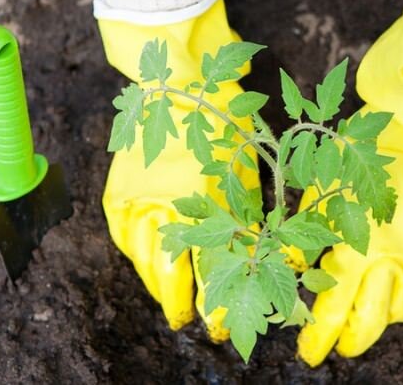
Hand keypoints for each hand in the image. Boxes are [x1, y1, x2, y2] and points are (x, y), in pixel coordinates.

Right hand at [100, 0, 255, 338]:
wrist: (180, 79)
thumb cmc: (225, 123)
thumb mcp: (248, 173)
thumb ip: (257, 217)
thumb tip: (282, 252)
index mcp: (203, 198)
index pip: (208, 266)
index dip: (215, 300)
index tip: (221, 323)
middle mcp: (165, 202)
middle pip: (168, 270)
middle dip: (181, 300)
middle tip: (192, 320)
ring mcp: (137, 194)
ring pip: (141, 255)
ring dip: (155, 281)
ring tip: (169, 296)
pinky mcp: (120, 185)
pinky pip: (121, 231)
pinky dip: (132, 251)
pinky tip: (143, 260)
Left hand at [296, 12, 402, 365]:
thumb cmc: (356, 161)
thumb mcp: (320, 196)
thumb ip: (304, 239)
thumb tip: (290, 269)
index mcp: (357, 249)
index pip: (333, 309)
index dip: (318, 335)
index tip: (308, 353)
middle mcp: (390, 262)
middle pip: (370, 323)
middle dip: (349, 342)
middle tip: (334, 347)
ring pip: (398, 311)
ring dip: (376, 323)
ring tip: (358, 321)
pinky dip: (398, 297)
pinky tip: (383, 291)